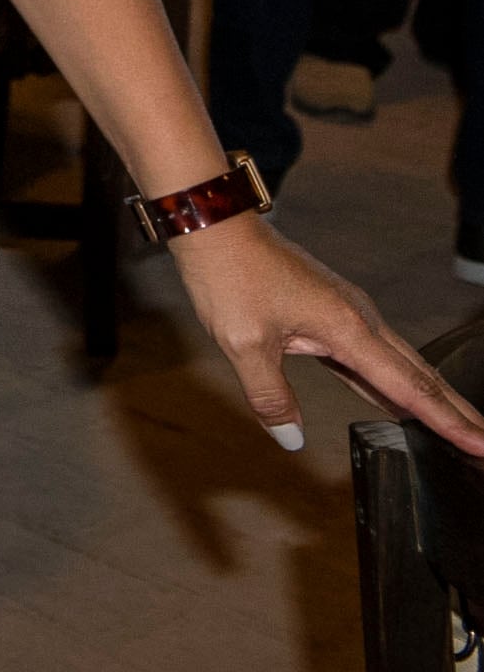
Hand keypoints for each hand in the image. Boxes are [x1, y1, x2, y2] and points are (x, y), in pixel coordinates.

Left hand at [171, 216, 483, 456]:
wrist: (215, 224)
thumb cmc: (229, 274)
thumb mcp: (242, 342)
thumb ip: (271, 394)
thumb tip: (291, 437)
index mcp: (349, 327)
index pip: (411, 387)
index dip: (448, 421)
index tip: (482, 446)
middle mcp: (360, 318)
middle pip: (420, 375)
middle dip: (456, 412)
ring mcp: (347, 312)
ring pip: (400, 363)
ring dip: (429, 397)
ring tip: (456, 427)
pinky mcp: (330, 310)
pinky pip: (371, 355)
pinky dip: (392, 381)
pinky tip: (396, 400)